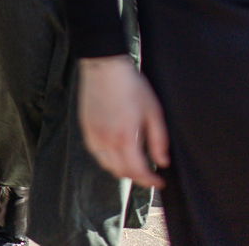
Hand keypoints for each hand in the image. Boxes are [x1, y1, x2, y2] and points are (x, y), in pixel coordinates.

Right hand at [78, 56, 169, 188]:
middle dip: (138, 178)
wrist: (104, 66)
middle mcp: (106, 141)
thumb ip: (158, 140)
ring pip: (107, 166)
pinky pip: (96, 154)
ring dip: (122, 170)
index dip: (150, 181)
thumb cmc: (130, 85)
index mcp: (125, 137)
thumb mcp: (153, 111)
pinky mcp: (86, 129)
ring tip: (134, 165)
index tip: (159, 182)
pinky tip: (116, 153)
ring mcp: (94, 135)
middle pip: (122, 172)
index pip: (138, 171)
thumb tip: (162, 161)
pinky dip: (107, 160)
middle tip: (149, 175)